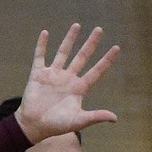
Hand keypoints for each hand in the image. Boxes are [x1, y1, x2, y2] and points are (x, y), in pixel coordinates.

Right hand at [15, 24, 119, 142]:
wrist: (34, 125)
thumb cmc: (57, 125)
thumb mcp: (78, 121)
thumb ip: (95, 116)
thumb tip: (115, 118)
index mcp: (79, 88)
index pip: (96, 71)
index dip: (107, 60)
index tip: (117, 48)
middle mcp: (68, 78)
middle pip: (82, 57)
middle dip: (91, 43)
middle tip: (100, 29)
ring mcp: (53, 75)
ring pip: (63, 52)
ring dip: (69, 39)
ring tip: (77, 25)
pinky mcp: (39, 74)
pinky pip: (40, 56)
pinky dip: (41, 45)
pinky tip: (45, 33)